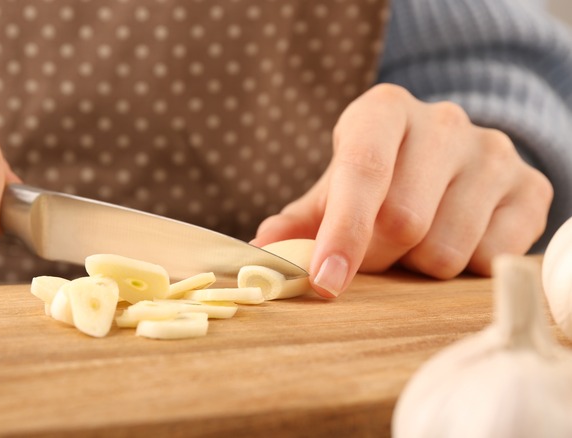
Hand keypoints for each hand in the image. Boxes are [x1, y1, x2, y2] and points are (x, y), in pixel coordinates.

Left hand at [253, 84, 552, 297]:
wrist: (448, 160)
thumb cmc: (378, 178)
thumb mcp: (333, 189)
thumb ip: (299, 220)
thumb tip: (261, 249)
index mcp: (383, 111)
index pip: (363, 172)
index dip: (342, 232)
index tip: (325, 282)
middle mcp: (442, 122)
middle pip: (404, 220)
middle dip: (376, 257)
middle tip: (371, 258)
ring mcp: (493, 152)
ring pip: (445, 248)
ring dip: (419, 267)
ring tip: (414, 243)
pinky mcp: (532, 187)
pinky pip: (490, 258)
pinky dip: (462, 268)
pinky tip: (454, 240)